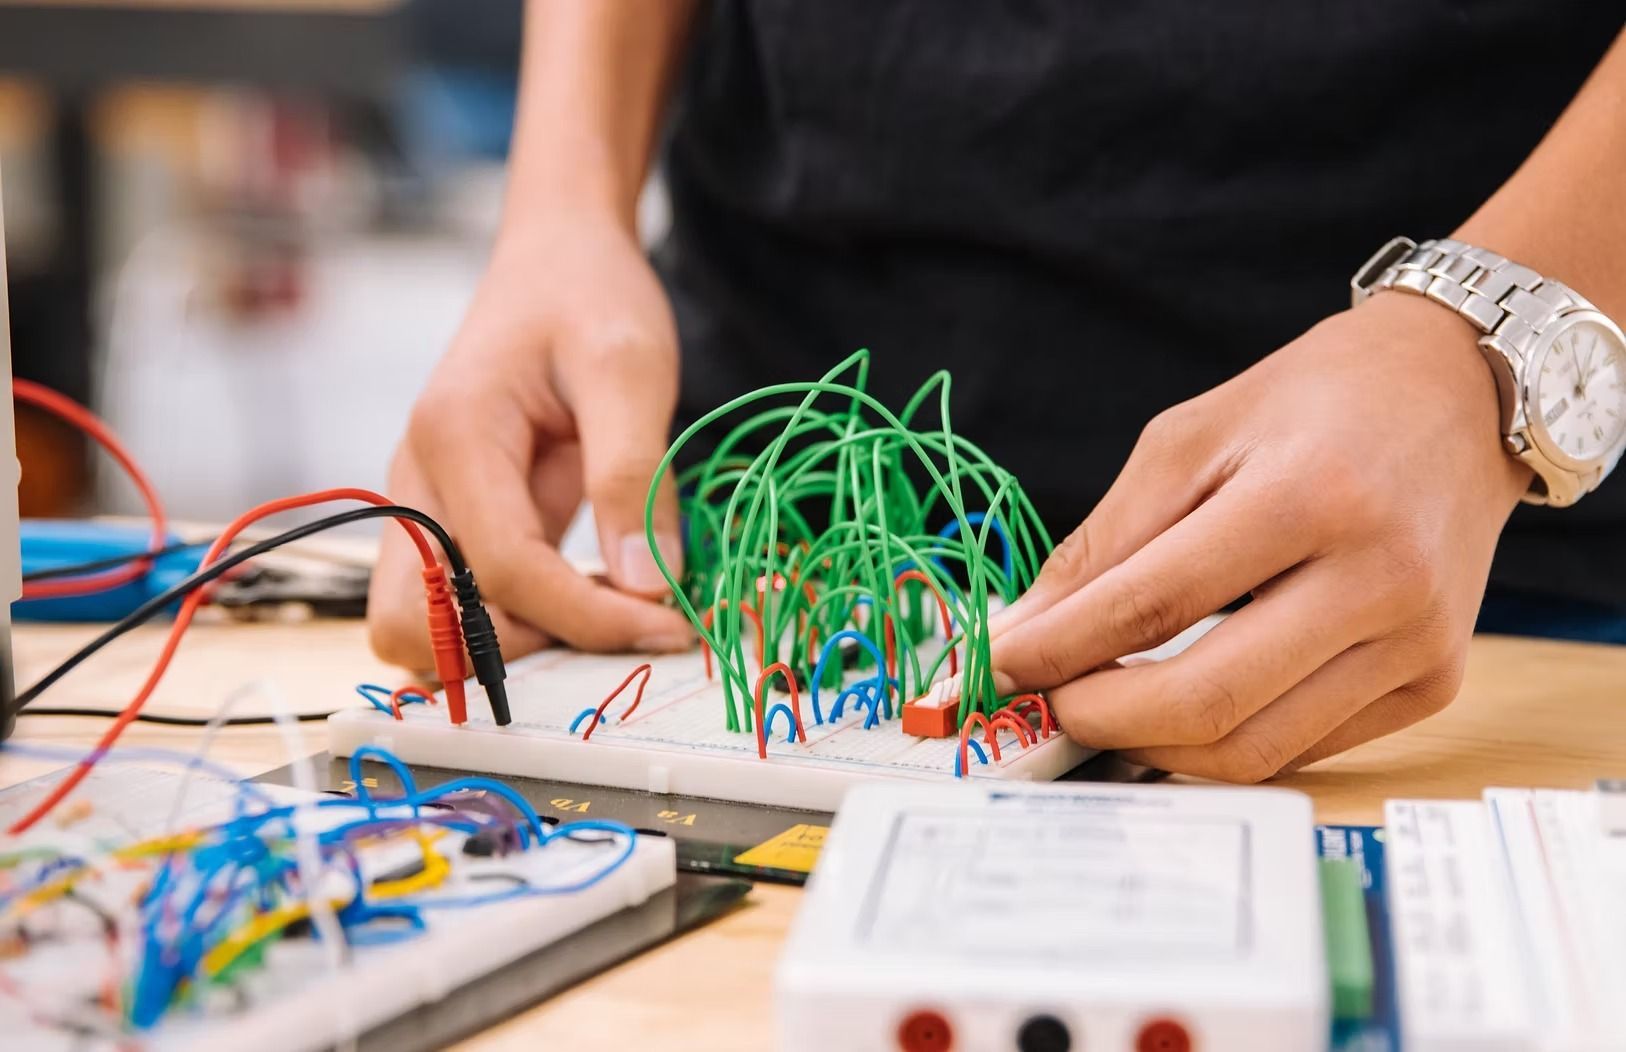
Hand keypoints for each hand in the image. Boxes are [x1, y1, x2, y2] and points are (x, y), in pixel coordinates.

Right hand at [368, 213, 693, 667]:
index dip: (587, 618)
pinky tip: (591, 600)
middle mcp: (416, 480)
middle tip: (615, 631)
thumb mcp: (630, 368)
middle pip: (414, 626)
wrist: (556, 257)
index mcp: (455, 436)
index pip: (504, 572)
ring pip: (421, 629)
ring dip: (504, 648)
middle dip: (513, 652)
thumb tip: (646, 587)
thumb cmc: (591, 296)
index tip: (670, 627)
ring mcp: (424, 505)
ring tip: (605, 618)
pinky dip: (514, 624)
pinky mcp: (451, 520)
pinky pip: (458, 603)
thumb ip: (634, 476)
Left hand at [989, 293, 1530, 780]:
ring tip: (1100, 708)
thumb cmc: (1312, 404)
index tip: (995, 667)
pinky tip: (1177, 708)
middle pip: (1205, 700)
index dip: (1060, 649)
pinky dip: (1221, 740)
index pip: (1153, 605)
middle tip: (1043, 704)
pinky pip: (1302, 747)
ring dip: (1152, 745)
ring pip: (1253, 749)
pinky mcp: (1434, 682)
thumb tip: (1023, 633)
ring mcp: (1416, 642)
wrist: (1459, 393)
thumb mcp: (1190, 438)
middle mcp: (1378, 579)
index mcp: (1308, 497)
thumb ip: (1106, 542)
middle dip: (1098, 717)